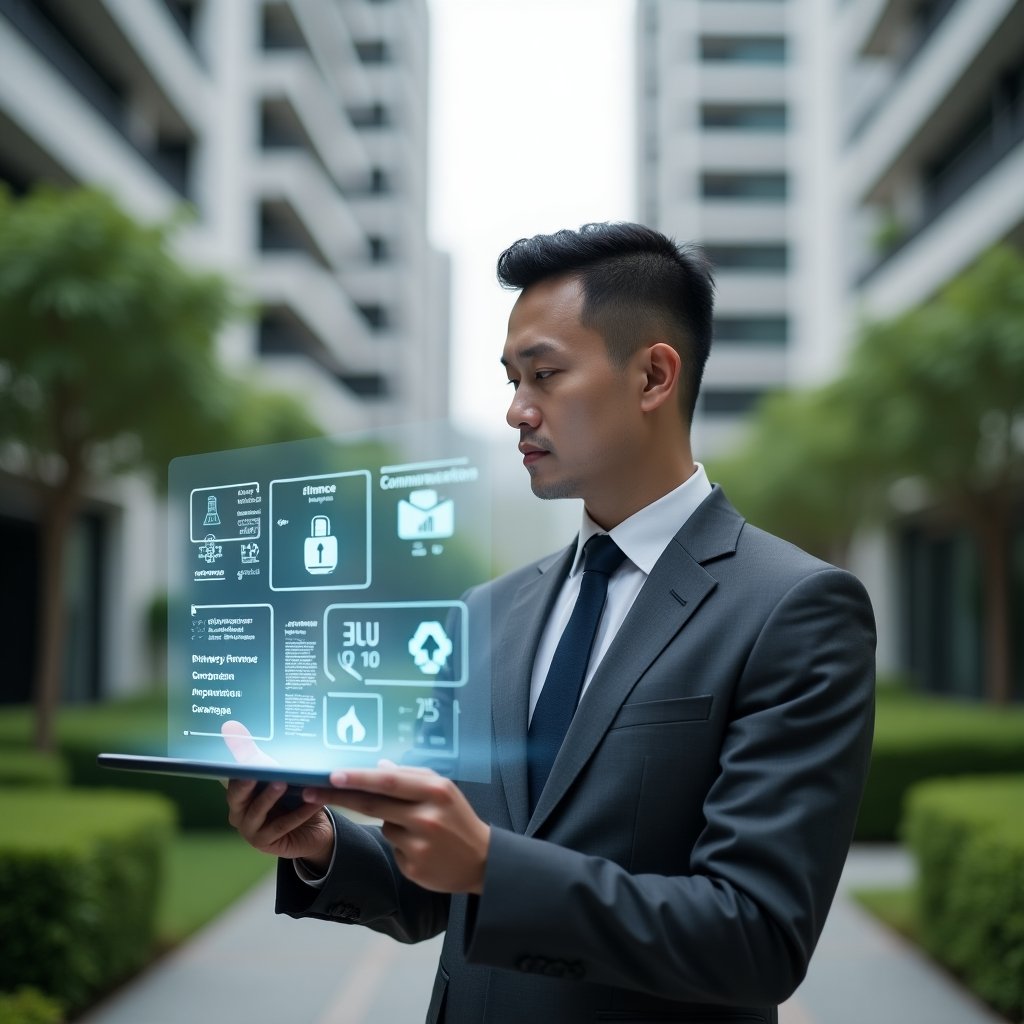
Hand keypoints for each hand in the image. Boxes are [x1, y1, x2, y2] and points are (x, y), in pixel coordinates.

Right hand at [221, 721, 334, 869]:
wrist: (311, 829)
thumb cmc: (291, 796)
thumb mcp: (277, 773)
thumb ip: (258, 754)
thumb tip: (232, 724)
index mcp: (238, 792)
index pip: (232, 776)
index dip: (237, 764)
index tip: (242, 750)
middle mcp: (238, 811)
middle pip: (237, 795)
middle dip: (246, 782)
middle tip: (255, 769)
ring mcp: (249, 829)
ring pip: (257, 811)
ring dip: (270, 797)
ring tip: (283, 782)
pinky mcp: (264, 842)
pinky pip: (281, 826)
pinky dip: (298, 813)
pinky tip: (312, 802)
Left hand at [302, 761, 490, 894]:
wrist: (482, 860)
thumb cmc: (459, 818)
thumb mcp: (444, 790)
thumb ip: (411, 777)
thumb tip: (379, 765)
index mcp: (435, 790)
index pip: (388, 781)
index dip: (358, 778)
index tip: (331, 775)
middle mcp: (426, 816)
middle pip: (373, 804)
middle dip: (339, 796)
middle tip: (311, 791)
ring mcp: (419, 844)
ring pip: (383, 826)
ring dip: (389, 822)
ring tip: (419, 827)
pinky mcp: (413, 867)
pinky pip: (393, 848)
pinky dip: (400, 843)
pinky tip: (422, 847)